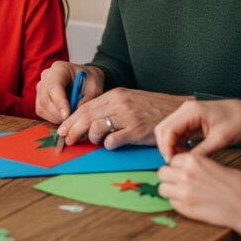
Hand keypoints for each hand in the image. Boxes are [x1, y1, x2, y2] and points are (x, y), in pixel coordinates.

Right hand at [35, 62, 104, 122]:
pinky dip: (53, 117)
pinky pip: (41, 111)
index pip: (54, 86)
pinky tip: (64, 115)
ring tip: (70, 116)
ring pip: (42, 107)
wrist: (86, 79)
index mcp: (60, 68)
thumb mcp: (94, 89)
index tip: (67, 115)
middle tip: (72, 120)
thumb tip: (75, 114)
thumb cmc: (90, 81)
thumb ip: (86, 100)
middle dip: (58, 113)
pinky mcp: (40, 98)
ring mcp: (41, 87)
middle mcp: (46, 76)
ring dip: (56, 117)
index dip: (59, 102)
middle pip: (45, 99)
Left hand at [58, 87, 191, 149]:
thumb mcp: (129, 100)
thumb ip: (109, 107)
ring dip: (91, 138)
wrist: (178, 112)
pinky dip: (107, 145)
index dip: (70, 120)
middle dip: (72, 131)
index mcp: (115, 95)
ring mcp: (128, 117)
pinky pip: (112, 141)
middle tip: (68, 141)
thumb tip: (86, 120)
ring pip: (95, 128)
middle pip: (85, 117)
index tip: (62, 130)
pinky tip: (111, 145)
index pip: (84, 107)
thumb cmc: (152, 109)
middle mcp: (119, 103)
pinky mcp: (136, 131)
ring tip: (95, 142)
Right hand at [154, 99, 240, 162]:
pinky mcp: (188, 119)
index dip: (166, 148)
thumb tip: (186, 165)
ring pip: (167, 131)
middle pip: (162, 129)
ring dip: (170, 146)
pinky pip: (175, 132)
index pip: (167, 130)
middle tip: (175, 164)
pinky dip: (176, 144)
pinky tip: (187, 154)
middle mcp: (185, 109)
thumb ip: (201, 152)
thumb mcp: (220, 140)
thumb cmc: (238, 123)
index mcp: (192, 111)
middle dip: (165, 148)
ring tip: (183, 160)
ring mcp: (185, 113)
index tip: (172, 163)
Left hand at [157, 152, 240, 240]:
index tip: (182, 170)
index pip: (171, 160)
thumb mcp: (215, 165)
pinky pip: (172, 203)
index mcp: (194, 161)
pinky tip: (191, 202)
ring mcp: (184, 193)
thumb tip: (184, 167)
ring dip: (170, 190)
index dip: (176, 166)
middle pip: (162, 173)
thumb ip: (197, 165)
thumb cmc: (238, 185)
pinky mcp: (186, 209)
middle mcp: (185, 175)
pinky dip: (178, 203)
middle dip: (169, 177)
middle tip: (179, 182)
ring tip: (183, 193)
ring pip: (162, 189)